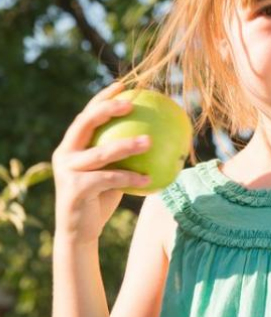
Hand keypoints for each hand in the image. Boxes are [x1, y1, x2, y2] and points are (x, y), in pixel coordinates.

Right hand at [52, 81, 151, 245]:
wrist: (80, 231)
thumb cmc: (101, 198)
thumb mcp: (112, 172)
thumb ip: (124, 154)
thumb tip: (160, 136)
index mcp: (72, 145)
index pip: (86, 114)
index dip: (102, 97)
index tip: (123, 85)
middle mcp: (65, 154)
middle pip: (85, 124)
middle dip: (107, 109)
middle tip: (131, 104)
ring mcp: (67, 171)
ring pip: (101, 153)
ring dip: (127, 145)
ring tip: (149, 141)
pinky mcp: (75, 189)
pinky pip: (109, 179)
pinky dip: (131, 177)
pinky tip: (150, 178)